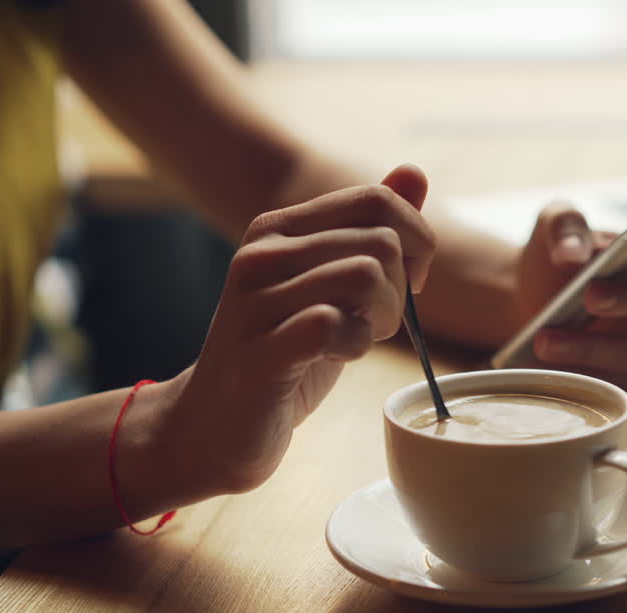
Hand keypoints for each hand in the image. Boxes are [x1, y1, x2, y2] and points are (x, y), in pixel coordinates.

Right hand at [161, 164, 434, 493]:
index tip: (408, 282)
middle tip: (377, 323)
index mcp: (279, 228)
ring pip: (366, 276)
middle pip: (380, 241)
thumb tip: (414, 172)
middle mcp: (262, 253)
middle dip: (401, 289)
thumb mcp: (328, 286)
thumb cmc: (281, 355)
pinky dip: (355, 345)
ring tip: (357, 341)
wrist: (211, 426)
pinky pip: (334, 323)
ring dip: (383, 318)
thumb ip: (367, 231)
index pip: (375, 199)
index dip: (415, 241)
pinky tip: (338, 357)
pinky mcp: (261, 351)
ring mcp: (256, 301)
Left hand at [515, 202, 626, 393]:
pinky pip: (613, 382)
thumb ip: (564, 224)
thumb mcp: (553, 227)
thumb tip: (571, 252)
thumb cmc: (555, 261)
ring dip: (592, 345)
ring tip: (547, 339)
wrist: (524, 303)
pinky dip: (578, 371)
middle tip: (590, 294)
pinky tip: (546, 362)